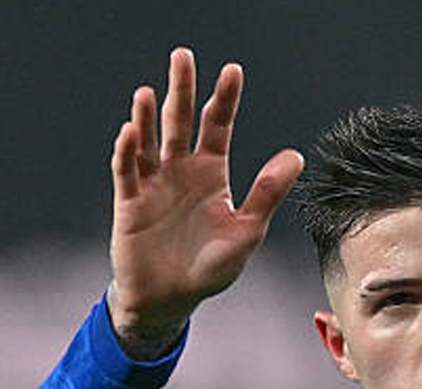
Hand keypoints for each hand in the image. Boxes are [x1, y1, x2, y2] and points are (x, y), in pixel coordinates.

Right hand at [107, 48, 303, 357]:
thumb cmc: (210, 267)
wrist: (171, 299)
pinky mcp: (130, 203)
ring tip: (150, 93)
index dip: (224, 99)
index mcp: (212, 174)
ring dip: (148, 117)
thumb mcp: (246, 230)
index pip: (217, 127)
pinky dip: (126, 152)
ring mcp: (153, 184)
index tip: (233, 71)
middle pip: (181, 122)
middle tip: (184, 56)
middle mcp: (181, 171)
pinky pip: (126, 172)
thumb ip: (267, 193)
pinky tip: (129, 132)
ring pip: (149, 141)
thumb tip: (295, 156)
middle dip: (183, 89)